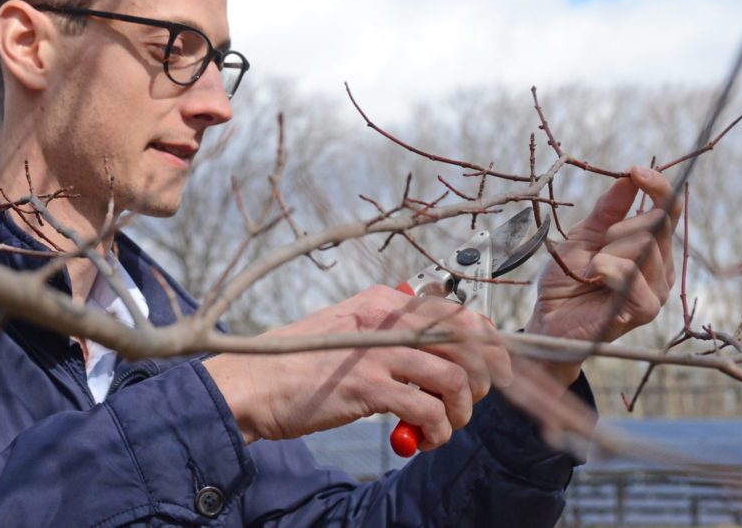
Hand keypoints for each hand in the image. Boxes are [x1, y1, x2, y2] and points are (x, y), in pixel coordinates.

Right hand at [204, 285, 511, 450]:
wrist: (252, 383)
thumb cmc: (300, 364)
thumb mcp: (350, 333)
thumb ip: (391, 334)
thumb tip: (441, 351)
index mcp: (384, 301)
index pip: (459, 312)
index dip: (487, 343)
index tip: (489, 370)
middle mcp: (386, 318)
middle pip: (470, 339)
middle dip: (485, 377)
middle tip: (470, 401)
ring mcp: (377, 351)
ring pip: (457, 376)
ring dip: (463, 410)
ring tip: (447, 425)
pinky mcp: (367, 387)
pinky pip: (429, 409)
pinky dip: (439, 430)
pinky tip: (426, 440)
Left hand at [526, 167, 680, 382]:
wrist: (550, 320)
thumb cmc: (567, 281)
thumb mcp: (584, 236)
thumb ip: (608, 210)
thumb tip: (629, 177)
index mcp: (652, 249)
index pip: (669, 211)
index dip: (658, 187)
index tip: (636, 171)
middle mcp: (662, 268)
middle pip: (656, 225)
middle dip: (617, 229)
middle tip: (593, 251)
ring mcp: (657, 291)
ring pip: (644, 247)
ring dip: (607, 252)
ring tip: (590, 271)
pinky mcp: (644, 310)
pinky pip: (635, 276)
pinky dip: (608, 270)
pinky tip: (594, 276)